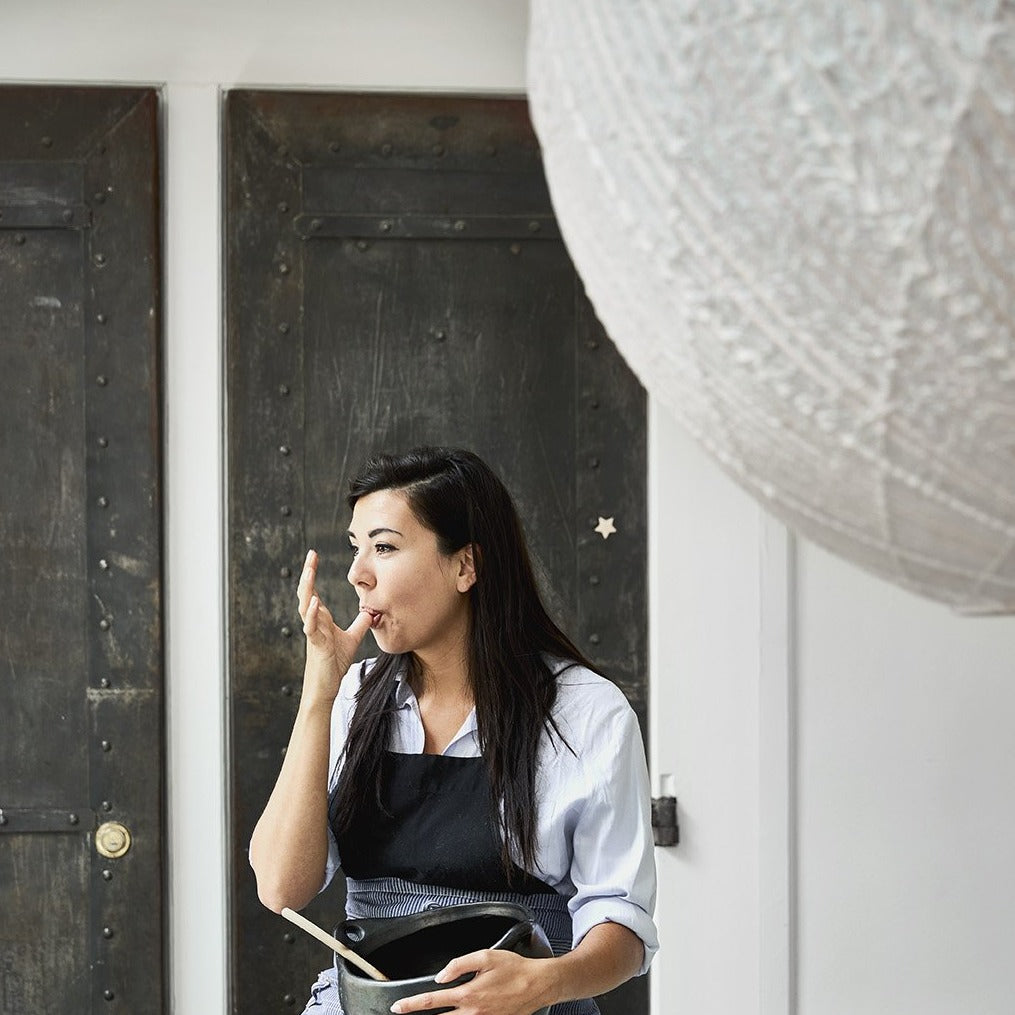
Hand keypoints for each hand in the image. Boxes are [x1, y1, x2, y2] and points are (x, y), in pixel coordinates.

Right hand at [296, 549, 371, 706]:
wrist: (326, 687)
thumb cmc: (334, 664)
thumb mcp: (351, 639)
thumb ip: (360, 624)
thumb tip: (371, 612)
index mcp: (320, 618)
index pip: (314, 590)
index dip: (313, 573)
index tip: (314, 555)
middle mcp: (314, 622)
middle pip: (306, 592)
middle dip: (308, 573)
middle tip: (311, 554)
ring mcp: (313, 632)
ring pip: (305, 606)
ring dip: (307, 588)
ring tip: (309, 571)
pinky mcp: (316, 645)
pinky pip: (311, 627)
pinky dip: (312, 614)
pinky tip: (315, 602)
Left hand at [390, 949, 553, 1014]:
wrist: (538, 985)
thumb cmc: (515, 969)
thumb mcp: (486, 957)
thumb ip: (459, 964)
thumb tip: (440, 977)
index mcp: (468, 994)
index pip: (431, 1002)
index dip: (411, 1005)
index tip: (398, 1007)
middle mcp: (473, 1013)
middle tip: (404, 1013)